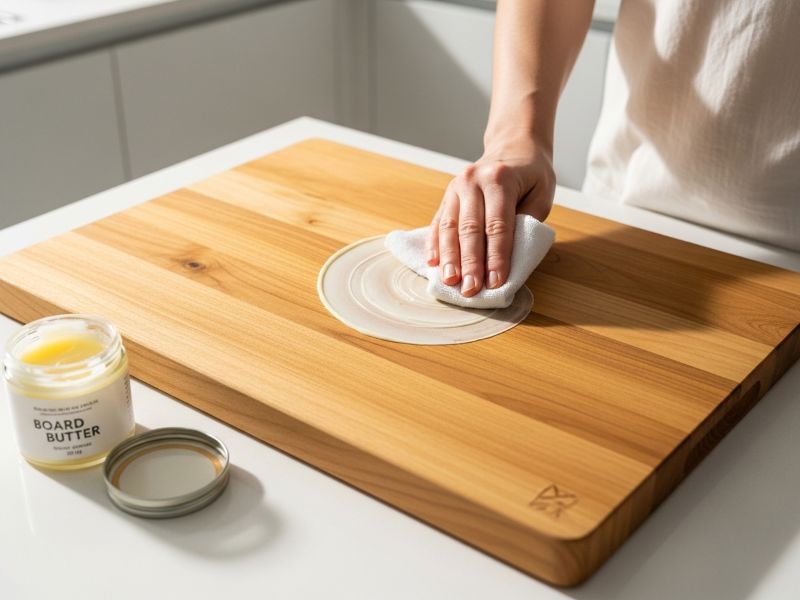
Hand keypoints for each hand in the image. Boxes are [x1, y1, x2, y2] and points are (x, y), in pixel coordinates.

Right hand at [426, 137, 554, 295]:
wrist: (513, 148)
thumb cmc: (531, 176)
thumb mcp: (542, 193)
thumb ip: (527, 221)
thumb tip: (509, 255)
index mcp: (499, 179)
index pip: (497, 226)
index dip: (496, 257)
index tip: (496, 282)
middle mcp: (473, 180)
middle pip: (470, 229)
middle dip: (470, 263)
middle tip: (470, 290)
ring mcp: (456, 187)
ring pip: (450, 228)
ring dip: (449, 258)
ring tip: (450, 282)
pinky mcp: (447, 196)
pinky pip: (438, 223)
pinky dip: (435, 245)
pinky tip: (433, 264)